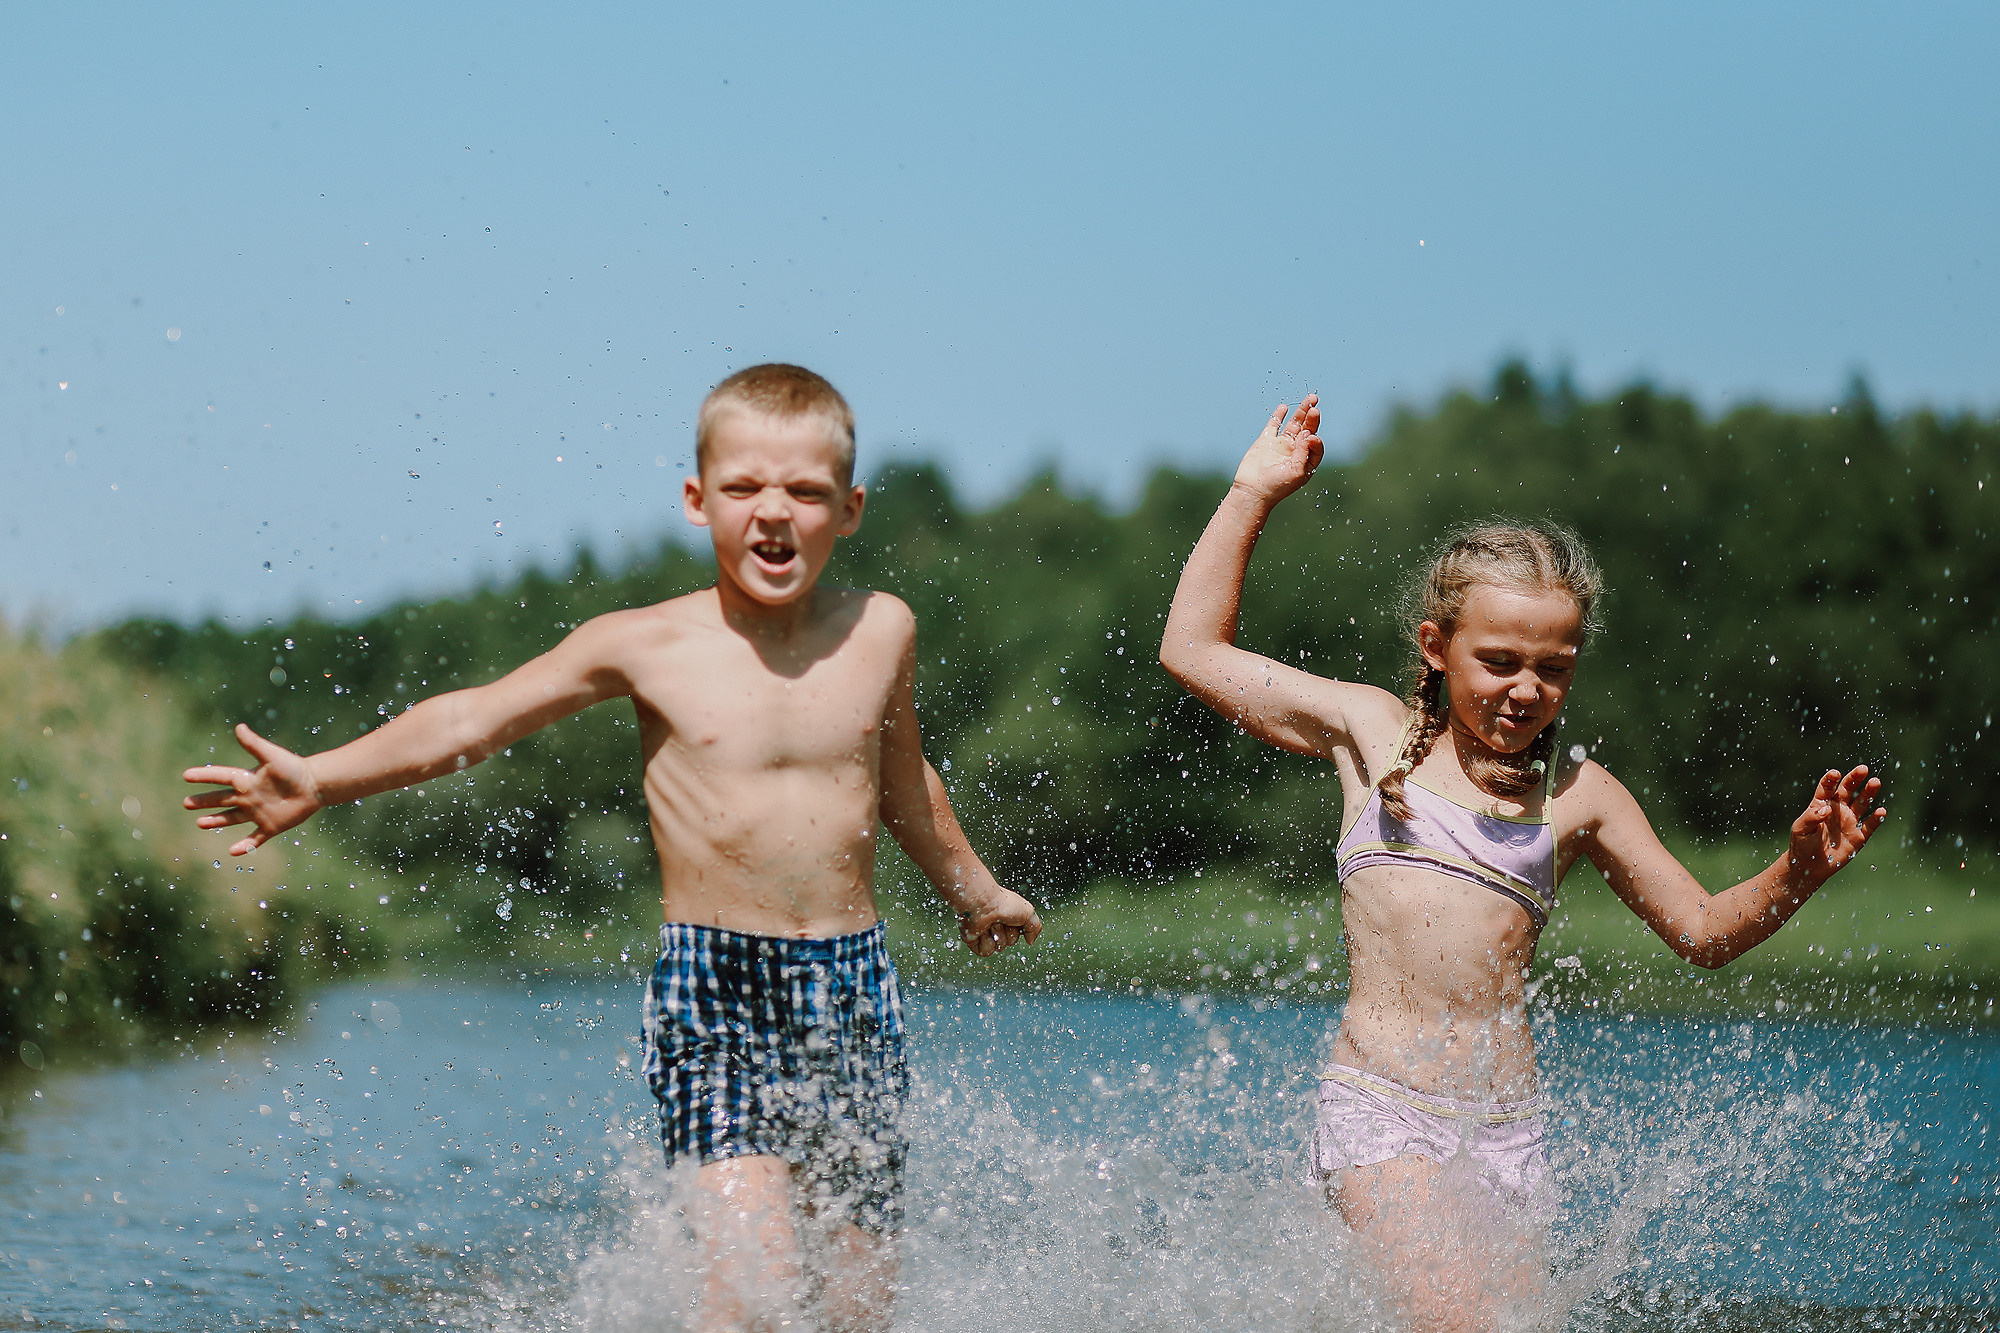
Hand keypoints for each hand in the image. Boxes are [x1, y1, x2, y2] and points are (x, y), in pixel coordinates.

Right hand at [182, 723, 323, 855]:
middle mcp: (250, 796)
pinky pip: (255, 838)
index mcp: (248, 779)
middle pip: (222, 799)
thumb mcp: (272, 755)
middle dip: (205, 801)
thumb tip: (239, 727)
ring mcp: (259, 812)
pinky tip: (232, 852)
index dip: (204, 776)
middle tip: (187, 803)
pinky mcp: (271, 826)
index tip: (186, 776)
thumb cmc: (294, 768)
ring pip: (232, 818)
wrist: (316, 785)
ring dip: (216, 821)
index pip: (221, 777)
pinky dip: (245, 846)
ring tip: (200, 823)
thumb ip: (254, 744)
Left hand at [959, 887, 1042, 957]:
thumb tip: (1031, 942)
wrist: (983, 902)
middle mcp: (997, 925)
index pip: (1018, 934)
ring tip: (991, 923)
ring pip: (998, 948)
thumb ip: (1034, 928)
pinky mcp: (974, 940)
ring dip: (997, 936)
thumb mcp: (1028, 912)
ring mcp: (985, 933)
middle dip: (1008, 933)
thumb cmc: (1004, 903)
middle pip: (1010, 942)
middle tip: (1001, 920)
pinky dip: (986, 942)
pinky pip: (986, 951)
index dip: (1019, 929)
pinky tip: (982, 930)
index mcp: (1008, 918)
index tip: (1014, 917)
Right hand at [1231, 394, 1322, 504]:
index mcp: (1305, 461)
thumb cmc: (1277, 487)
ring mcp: (1280, 445)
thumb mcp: (1296, 472)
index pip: (1315, 445)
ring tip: (1310, 399)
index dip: (1315, 438)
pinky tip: (1284, 407)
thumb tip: (1309, 434)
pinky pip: (1273, 425)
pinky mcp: (1265, 442)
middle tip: (1315, 404)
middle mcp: (1294, 451)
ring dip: (1301, 412)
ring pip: (1293, 424)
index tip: (1310, 437)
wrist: (1252, 491)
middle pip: (1307, 430)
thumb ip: (1304, 453)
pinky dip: (1278, 416)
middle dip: (1312, 417)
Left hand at [1788, 765, 1885, 883]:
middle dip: (1855, 779)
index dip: (1831, 780)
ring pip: (1862, 803)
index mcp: (1821, 804)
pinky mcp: (1859, 836)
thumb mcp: (1801, 829)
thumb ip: (1811, 817)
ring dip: (1869, 793)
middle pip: (1848, 790)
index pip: (1826, 788)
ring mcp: (1850, 821)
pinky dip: (1876, 818)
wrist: (1809, 865)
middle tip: (1863, 769)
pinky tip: (1881, 811)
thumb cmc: (1802, 843)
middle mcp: (1838, 809)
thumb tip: (1826, 809)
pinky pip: (1870, 825)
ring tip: (1875, 782)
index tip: (1835, 774)